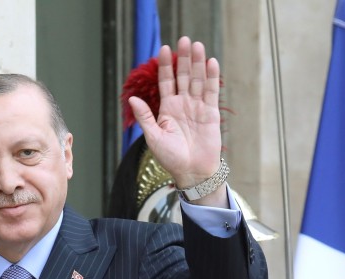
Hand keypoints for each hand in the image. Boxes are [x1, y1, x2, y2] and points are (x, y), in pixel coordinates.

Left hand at [127, 37, 224, 204]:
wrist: (192, 172)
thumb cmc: (170, 158)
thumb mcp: (153, 137)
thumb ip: (145, 117)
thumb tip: (132, 98)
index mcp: (167, 109)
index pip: (166, 82)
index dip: (165, 66)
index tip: (163, 49)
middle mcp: (183, 104)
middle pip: (183, 76)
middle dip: (183, 58)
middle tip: (184, 39)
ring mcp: (197, 107)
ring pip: (197, 80)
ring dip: (197, 63)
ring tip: (197, 45)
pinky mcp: (211, 113)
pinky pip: (211, 92)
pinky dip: (211, 77)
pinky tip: (211, 62)